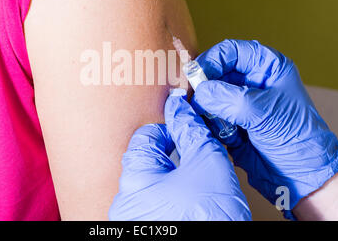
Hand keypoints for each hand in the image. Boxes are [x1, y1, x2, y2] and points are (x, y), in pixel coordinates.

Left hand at [109, 89, 250, 220]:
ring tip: (196, 182)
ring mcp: (134, 219)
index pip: (146, 136)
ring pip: (152, 182)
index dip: (171, 127)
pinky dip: (171, 194)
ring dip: (173, 175)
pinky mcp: (144, 230)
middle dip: (172, 153)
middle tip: (195, 156)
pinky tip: (190, 201)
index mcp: (134, 181)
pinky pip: (154, 202)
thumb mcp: (208, 165)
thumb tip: (181, 109)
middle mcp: (126, 202)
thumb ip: (192, 131)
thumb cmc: (212, 220)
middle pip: (147, 159)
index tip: (188, 127)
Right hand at [192, 40, 337, 213]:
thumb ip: (228, 97)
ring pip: (208, 96)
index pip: (232, 52)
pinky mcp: (230, 123)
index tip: (197, 75)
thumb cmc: (296, 137)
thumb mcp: (263, 111)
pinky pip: (209, 117)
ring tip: (216, 123)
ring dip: (206, 109)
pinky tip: (223, 136)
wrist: (301, 175)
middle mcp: (251, 82)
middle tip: (196, 101)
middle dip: (205, 87)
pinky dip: (209, 125)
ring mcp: (240, 103)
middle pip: (215, 73)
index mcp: (267, 67)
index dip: (212, 60)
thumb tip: (200, 92)